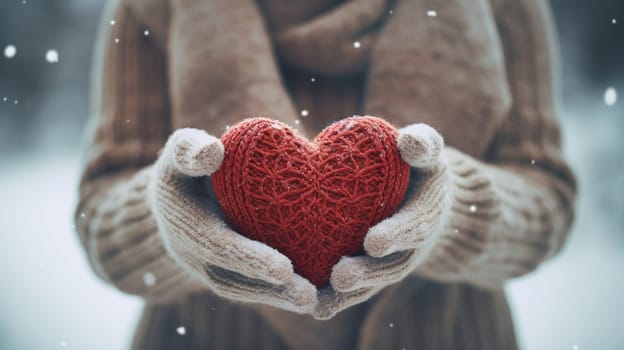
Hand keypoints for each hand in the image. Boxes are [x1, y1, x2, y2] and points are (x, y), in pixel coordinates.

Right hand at [148, 128, 316, 313]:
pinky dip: (282, 294)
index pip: (219, 246)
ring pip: (247, 290)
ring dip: (281, 298)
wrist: (179, 198)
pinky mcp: (229, 273)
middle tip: (308, 297)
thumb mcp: (178, 153)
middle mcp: (197, 255)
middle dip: (272, 289)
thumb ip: (188, 150)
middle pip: (236, 278)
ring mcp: (212, 268)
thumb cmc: (187, 167)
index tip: (283, 269)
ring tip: (317, 301)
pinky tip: (317, 295)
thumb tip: (212, 152)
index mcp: (187, 224)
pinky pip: (255, 288)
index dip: (250, 258)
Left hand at [313, 123, 451, 319]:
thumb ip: (423, 144)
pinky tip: (315, 308)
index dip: (396, 234)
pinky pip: (361, 288)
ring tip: (319, 299)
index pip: (416, 224)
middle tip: (341, 277)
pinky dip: (340, 300)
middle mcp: (413, 243)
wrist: (421, 193)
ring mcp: (395, 259)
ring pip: (374, 281)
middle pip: (393, 263)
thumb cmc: (416, 164)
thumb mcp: (427, 150)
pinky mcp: (376, 268)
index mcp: (426, 210)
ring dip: (350, 293)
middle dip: (367, 272)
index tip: (373, 242)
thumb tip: (408, 141)